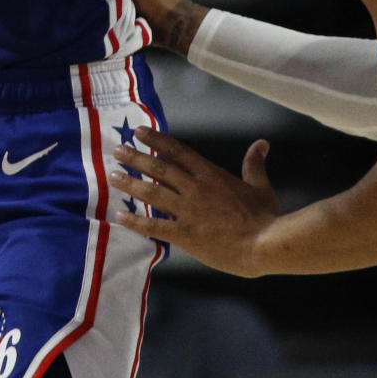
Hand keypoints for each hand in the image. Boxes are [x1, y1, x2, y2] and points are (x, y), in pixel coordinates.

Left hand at [111, 128, 279, 276]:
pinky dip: (135, 222)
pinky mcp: (185, 234)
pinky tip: (119, 216)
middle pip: (159, 168)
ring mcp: (188, 211)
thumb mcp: (260, 186)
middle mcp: (195, 189)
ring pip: (152, 194)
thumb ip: (254, 164)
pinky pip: (154, 226)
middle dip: (136, 158)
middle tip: (117, 150)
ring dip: (131, 184)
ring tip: (112, 176)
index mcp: (211, 175)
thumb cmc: (264, 216)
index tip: (140, 132)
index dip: (157, 140)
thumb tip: (262, 143)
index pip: (179, 151)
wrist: (263, 245)